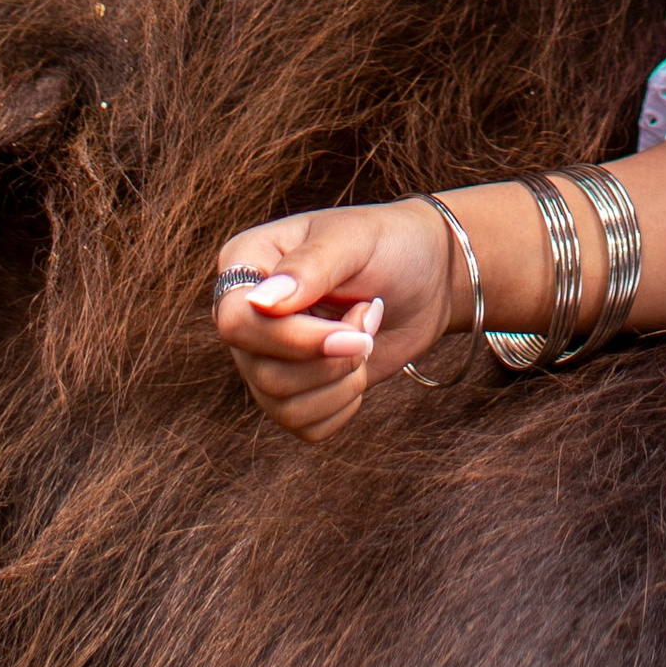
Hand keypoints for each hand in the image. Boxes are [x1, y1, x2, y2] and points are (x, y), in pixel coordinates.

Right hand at [211, 198, 458, 443]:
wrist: (428, 277)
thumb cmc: (389, 244)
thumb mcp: (355, 241)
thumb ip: (309, 267)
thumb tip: (261, 301)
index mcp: (247, 262)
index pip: (237, 321)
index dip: (290, 337)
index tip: (349, 322)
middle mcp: (249, 313)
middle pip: (261, 372)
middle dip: (330, 358)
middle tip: (369, 319)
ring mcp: (267, 356)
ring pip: (282, 406)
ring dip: (341, 379)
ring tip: (365, 335)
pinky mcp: (294, 391)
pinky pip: (305, 425)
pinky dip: (343, 403)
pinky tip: (359, 365)